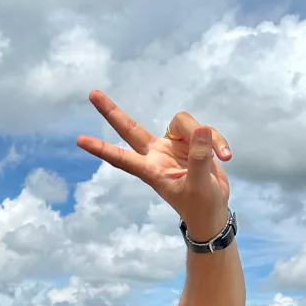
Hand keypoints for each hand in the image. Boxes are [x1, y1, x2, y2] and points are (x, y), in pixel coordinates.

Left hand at [76, 91, 231, 240]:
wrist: (213, 210)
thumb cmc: (200, 205)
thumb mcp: (200, 186)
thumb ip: (200, 158)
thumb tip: (201, 129)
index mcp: (151, 170)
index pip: (121, 158)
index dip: (101, 149)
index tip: (79, 141)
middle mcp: (157, 154)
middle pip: (130, 128)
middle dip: (112, 112)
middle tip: (92, 94)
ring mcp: (173, 146)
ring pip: (183, 123)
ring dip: (206, 137)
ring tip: (221, 157)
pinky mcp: (192, 142)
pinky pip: (204, 130)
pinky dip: (217, 141)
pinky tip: (226, 156)